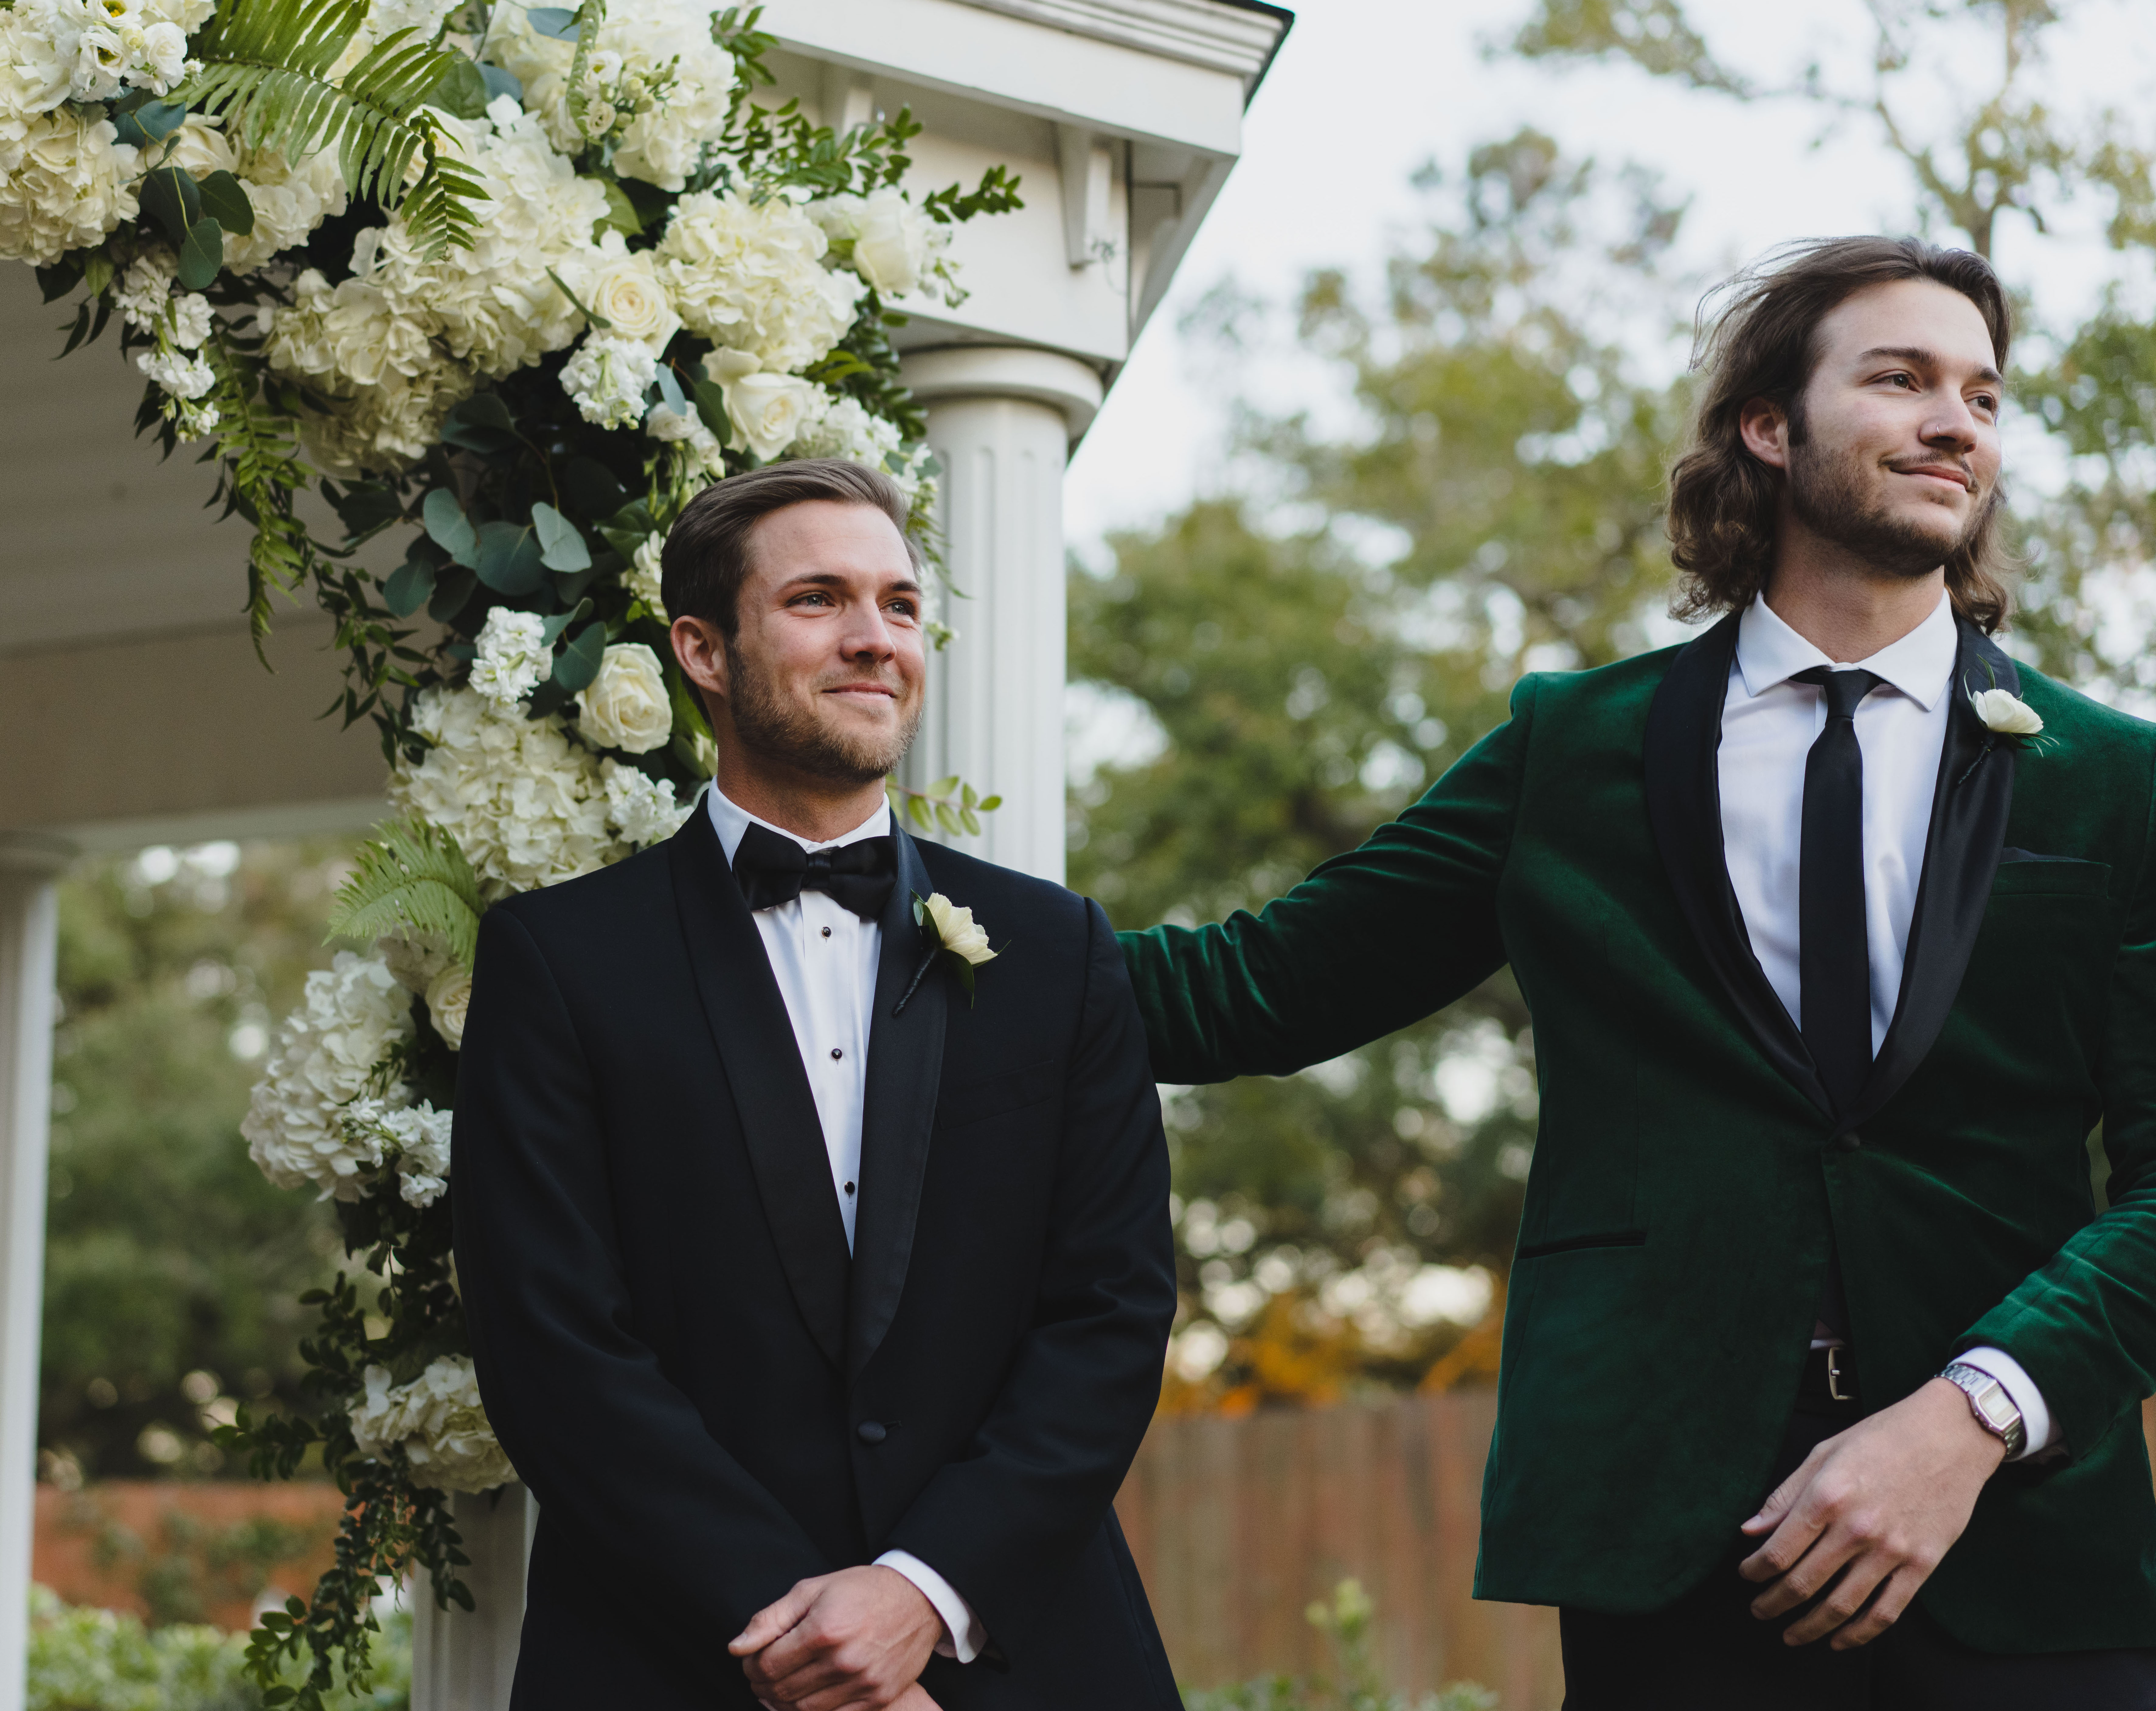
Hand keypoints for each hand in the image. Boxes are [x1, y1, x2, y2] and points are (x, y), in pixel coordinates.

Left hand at [730, 1565, 944, 1710]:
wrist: (918, 1599)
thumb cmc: (861, 1590)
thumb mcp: (813, 1589)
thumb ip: (771, 1618)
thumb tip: (737, 1648)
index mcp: (823, 1630)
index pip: (768, 1665)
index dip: (751, 1666)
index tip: (751, 1659)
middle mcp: (843, 1660)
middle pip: (782, 1691)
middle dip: (762, 1685)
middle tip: (761, 1674)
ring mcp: (863, 1683)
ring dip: (782, 1702)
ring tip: (779, 1687)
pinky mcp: (878, 1698)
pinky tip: (805, 1698)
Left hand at [1738, 1377, 2007, 1648]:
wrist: (1951, 1436)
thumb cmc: (1883, 1437)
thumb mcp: (1824, 1453)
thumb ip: (1785, 1495)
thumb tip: (1750, 1529)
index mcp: (1827, 1495)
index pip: (1778, 1550)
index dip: (1755, 1570)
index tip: (1745, 1576)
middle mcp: (1857, 1527)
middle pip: (1803, 1583)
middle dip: (1773, 1604)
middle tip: (1759, 1611)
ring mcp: (1892, 1550)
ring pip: (1841, 1606)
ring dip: (1810, 1627)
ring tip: (1791, 1634)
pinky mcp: (1923, 1564)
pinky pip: (1886, 1612)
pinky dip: (1859, 1634)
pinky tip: (1839, 1640)